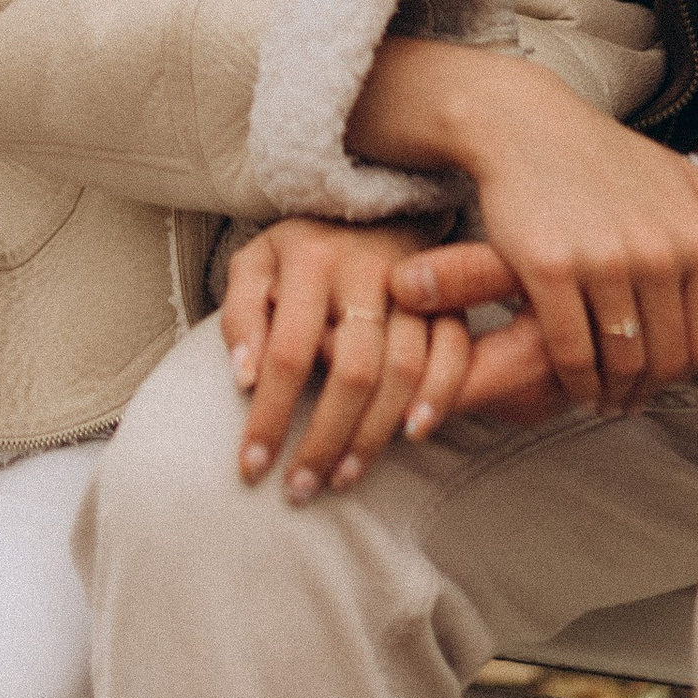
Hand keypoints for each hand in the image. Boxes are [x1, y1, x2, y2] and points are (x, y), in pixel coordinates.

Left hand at [220, 221, 474, 502]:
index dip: (270, 416)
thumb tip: (245, 379)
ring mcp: (416, 284)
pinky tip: (413, 436)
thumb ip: (242, 316)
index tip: (251, 467)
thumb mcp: (254, 266)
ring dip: (374, 434)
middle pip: (353, 371)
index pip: (288, 353)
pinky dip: (440, 397)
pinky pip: (456, 353)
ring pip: (406, 370)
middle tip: (299, 489)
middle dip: (325, 439)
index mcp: (310, 259)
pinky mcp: (449, 300)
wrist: (369, 209)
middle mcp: (367, 269)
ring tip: (343, 479)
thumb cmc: (299, 253)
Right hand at [351, 42, 697, 417]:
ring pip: (623, 362)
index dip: (684, 374)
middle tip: (628, 400)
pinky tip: (570, 385)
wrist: (525, 125)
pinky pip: (571, 352)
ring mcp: (607, 261)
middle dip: (648, 391)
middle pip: (668, 360)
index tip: (662, 380)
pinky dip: (573, 382)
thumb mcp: (683, 183)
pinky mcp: (552, 269)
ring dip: (612, 394)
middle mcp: (663, 251)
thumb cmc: (602, 159)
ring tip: (602, 399)